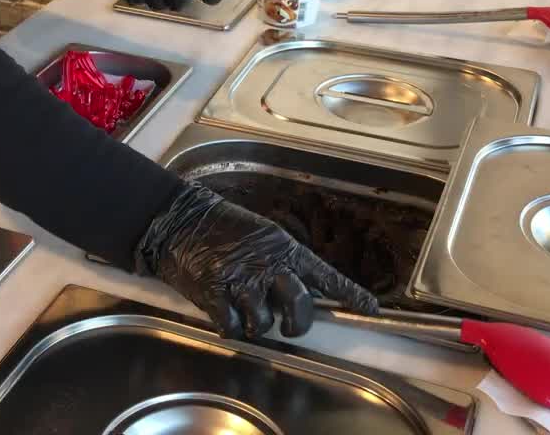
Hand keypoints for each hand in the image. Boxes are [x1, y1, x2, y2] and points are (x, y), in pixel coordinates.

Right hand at [136, 184, 377, 339]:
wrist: (180, 221)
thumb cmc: (222, 227)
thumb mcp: (263, 235)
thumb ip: (283, 261)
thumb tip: (304, 289)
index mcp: (284, 248)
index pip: (325, 275)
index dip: (350, 295)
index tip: (370, 309)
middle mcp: (267, 265)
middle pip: (299, 308)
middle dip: (296, 324)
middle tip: (287, 324)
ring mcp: (240, 282)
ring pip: (263, 323)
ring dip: (256, 324)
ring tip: (244, 310)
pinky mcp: (214, 296)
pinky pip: (232, 327)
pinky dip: (230, 327)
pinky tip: (224, 313)